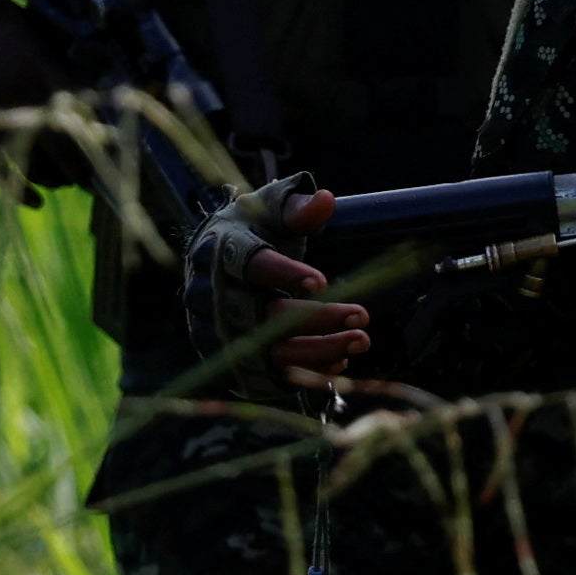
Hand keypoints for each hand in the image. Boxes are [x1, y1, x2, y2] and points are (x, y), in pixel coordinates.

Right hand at [0, 0, 83, 193]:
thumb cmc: (0, 23)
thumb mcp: (40, 37)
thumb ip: (61, 72)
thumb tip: (93, 110)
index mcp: (44, 68)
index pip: (82, 113)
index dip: (98, 137)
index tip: (109, 149)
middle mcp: (23, 94)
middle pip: (63, 144)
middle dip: (81, 165)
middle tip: (90, 174)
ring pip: (32, 161)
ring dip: (54, 179)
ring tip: (66, 182)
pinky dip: (17, 189)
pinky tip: (35, 201)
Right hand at [189, 182, 371, 381]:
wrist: (213, 263)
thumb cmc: (249, 231)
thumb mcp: (269, 210)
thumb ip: (296, 208)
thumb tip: (325, 200)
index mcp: (220, 253)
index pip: (250, 266)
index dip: (284, 275)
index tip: (323, 283)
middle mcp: (213, 298)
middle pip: (263, 315)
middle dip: (315, 319)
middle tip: (362, 315)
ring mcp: (219, 334)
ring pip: (268, 351)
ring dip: (318, 351)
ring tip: (361, 340)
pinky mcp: (232, 360)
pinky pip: (269, 375)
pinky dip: (305, 372)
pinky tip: (340, 361)